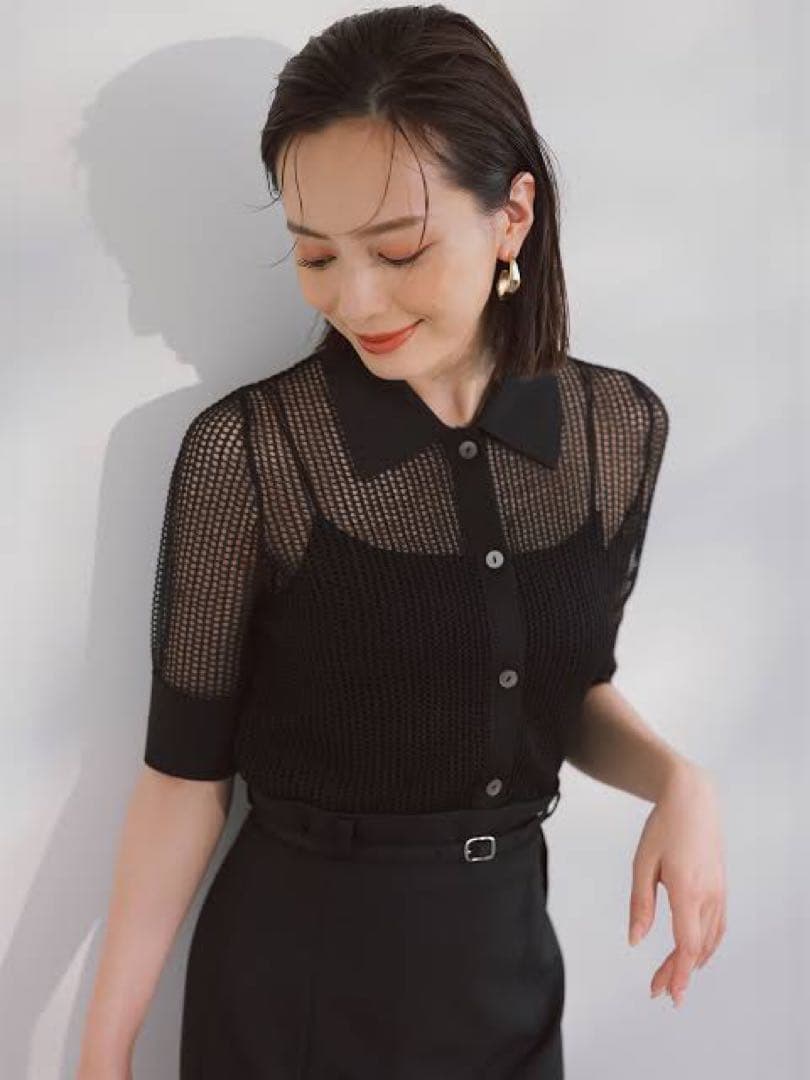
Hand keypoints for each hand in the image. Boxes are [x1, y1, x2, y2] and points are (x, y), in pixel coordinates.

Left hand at [627, 763, 726, 1006]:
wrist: (693, 799)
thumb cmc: (665, 827)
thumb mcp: (643, 863)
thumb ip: (640, 904)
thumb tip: (635, 939)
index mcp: (687, 890)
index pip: (686, 945)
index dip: (677, 973)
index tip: (667, 994)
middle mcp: (709, 896)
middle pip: (697, 948)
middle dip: (678, 973)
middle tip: (658, 990)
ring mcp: (719, 892)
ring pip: (710, 940)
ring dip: (693, 962)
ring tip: (672, 977)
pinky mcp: (721, 887)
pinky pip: (717, 926)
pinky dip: (705, 945)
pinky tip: (693, 952)